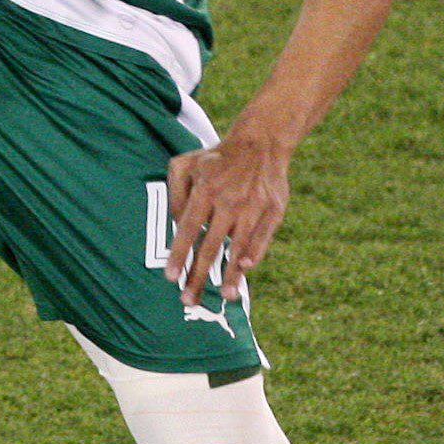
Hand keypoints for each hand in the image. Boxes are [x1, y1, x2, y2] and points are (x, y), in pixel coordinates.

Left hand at [166, 122, 293, 302]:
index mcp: (205, 189)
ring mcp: (253, 207)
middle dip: (198, 276)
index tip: (170, 278)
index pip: (188, 229)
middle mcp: (229, 201)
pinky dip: (254, 255)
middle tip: (187, 301)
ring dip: (230, 275)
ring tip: (223, 298)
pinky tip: (244, 270)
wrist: (261, 142)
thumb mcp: (185, 164)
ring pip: (238, 248)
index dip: (179, 254)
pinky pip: (262, 239)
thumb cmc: (216, 158)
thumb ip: (174, 193)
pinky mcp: (273, 210)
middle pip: (210, 246)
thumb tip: (176, 225)